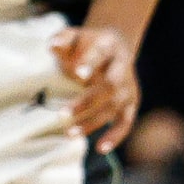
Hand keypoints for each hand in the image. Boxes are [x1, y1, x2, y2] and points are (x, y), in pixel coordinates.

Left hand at [51, 25, 137, 149]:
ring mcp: (129, 87)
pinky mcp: (131, 104)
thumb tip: (52, 45)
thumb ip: (63, 39)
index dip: (90, 63)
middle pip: (109, 86)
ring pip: (114, 107)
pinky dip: (115, 136)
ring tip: (69, 133)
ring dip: (93, 122)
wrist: (114, 47)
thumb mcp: (74, 35)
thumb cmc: (86, 43)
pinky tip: (100, 149)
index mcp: (110, 45)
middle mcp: (124, 68)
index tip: (78, 73)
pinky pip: (126, 122)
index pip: (101, 54)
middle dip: (87, 101)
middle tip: (62, 114)